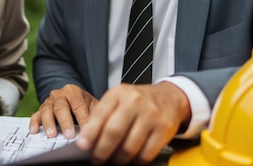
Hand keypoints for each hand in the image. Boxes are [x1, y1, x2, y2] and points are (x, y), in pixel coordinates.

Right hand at [29, 84, 97, 138]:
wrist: (71, 97)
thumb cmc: (84, 104)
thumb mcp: (92, 105)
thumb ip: (96, 114)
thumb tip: (101, 129)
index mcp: (74, 92)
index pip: (78, 105)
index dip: (82, 119)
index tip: (86, 131)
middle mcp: (59, 94)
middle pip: (61, 107)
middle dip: (65, 122)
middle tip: (69, 135)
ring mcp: (48, 102)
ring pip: (47, 111)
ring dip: (49, 123)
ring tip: (52, 135)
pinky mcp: (40, 110)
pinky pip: (36, 115)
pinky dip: (34, 123)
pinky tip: (34, 131)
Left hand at [75, 82, 190, 164]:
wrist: (169, 96)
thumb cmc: (138, 100)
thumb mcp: (118, 98)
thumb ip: (102, 115)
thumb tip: (87, 138)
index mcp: (119, 93)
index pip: (100, 114)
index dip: (89, 133)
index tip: (82, 146)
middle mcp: (135, 102)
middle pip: (114, 131)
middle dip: (102, 150)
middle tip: (97, 159)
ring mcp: (151, 115)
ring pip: (130, 146)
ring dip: (118, 159)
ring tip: (114, 160)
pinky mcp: (164, 128)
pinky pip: (146, 153)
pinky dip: (136, 161)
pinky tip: (131, 159)